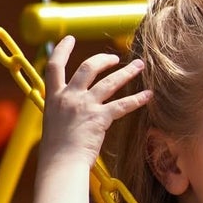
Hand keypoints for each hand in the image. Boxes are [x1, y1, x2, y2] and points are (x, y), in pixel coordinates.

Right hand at [40, 37, 149, 168]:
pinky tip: (148, 95)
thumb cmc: (56, 151)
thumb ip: (62, 113)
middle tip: (115, 58)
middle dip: (103, 60)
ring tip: (138, 66)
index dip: (62, 50)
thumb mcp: (53, 124)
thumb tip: (70, 113)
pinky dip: (137, 99)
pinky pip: (122, 105)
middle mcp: (69, 97)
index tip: (69, 39)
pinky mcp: (100, 117)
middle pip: (87, 67)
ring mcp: (85, 105)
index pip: (54, 66)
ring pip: (109, 82)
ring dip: (126, 72)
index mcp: (54, 97)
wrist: (60, 163)